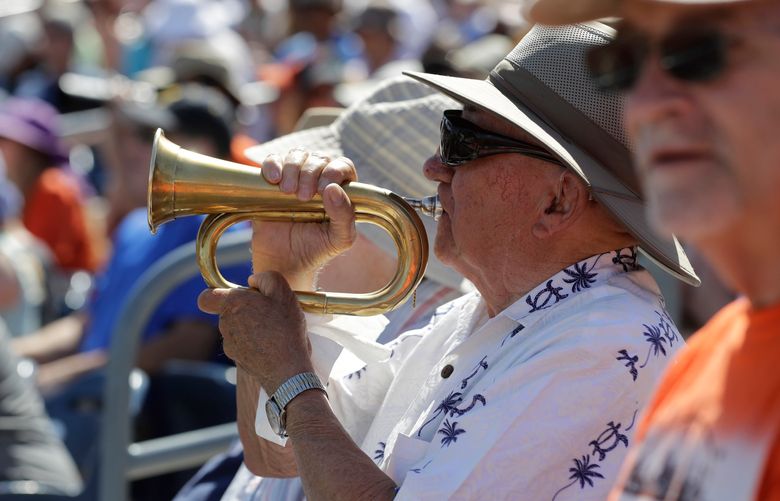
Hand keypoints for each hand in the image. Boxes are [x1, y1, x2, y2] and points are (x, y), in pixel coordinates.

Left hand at [198, 271, 313, 392]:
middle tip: (268, 311)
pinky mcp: (238, 360)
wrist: (287, 370)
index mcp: (232, 305)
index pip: (206, 297)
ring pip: (236, 329)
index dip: (216, 294)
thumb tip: (253, 280)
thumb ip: (265, 277)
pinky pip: (243, 345)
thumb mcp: (283, 292)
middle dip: (244, 309)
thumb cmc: (285, 329)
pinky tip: (273, 344)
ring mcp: (230, 345)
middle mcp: (225, 325)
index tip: (236, 296)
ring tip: (274, 330)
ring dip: (251, 326)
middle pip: (228, 311)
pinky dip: (255, 343)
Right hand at [252, 150, 357, 288]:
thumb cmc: (318, 249)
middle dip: (310, 173)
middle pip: (319, 158)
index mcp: (341, 189)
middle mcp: (320, 178)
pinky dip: (272, 164)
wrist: (285, 262)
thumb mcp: (340, 238)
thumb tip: (333, 189)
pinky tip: (273, 180)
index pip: (343, 166)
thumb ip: (344, 215)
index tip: (323, 189)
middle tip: (302, 197)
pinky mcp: (272, 180)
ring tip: (288, 191)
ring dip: (293, 167)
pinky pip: (272, 160)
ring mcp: (296, 177)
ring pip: (297, 154)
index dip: (335, 171)